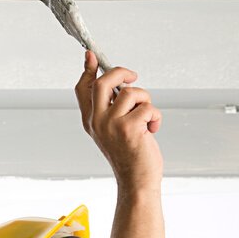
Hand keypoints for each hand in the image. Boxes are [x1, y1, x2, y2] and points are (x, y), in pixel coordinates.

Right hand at [74, 49, 163, 185]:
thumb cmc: (130, 155)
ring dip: (146, 101)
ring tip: (148, 118)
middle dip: (120, 73)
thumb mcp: (114, 129)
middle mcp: (97, 122)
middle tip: (133, 76)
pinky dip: (156, 116)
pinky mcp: (129, 129)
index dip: (88, 70)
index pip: (83, 88)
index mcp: (91, 121)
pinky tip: (153, 130)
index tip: (91, 55)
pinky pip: (147, 107)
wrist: (137, 182)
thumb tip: (118, 81)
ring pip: (131, 93)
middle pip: (103, 82)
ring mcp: (111, 125)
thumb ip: (112, 107)